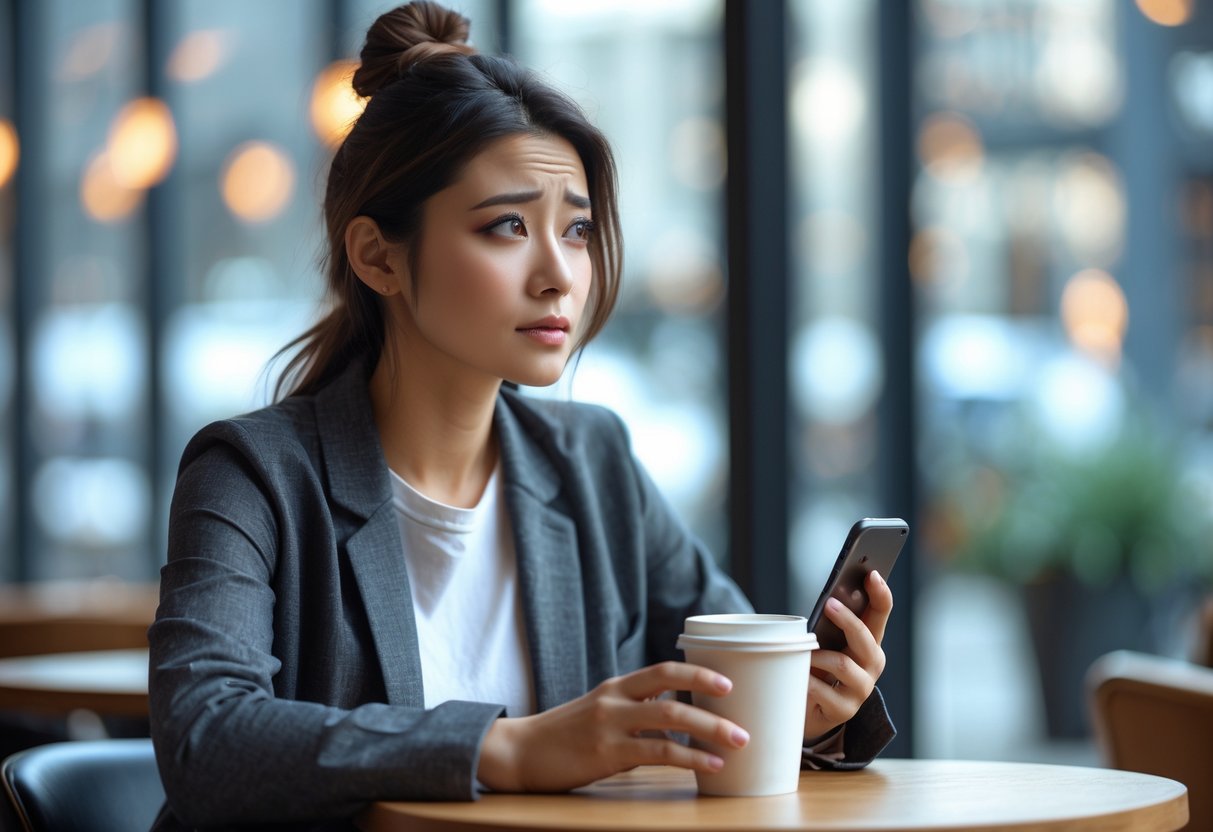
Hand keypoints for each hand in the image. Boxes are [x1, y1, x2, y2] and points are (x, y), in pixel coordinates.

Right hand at [476, 661, 749, 792]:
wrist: (520, 752)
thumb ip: (634, 713)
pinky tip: (709, 766)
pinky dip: (689, 758)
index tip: (727, 683)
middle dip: (713, 706)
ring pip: (670, 720)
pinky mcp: (606, 753)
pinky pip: (658, 752)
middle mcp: (615, 700)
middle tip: (743, 720)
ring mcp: (610, 726)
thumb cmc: (563, 735)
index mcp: (616, 688)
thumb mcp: (599, 713)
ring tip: (737, 744)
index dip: (697, 673)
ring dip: (709, 731)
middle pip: (672, 691)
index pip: (663, 670)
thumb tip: (674, 721)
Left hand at [804, 570, 892, 741]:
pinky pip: (822, 689)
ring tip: (802, 652)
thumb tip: (827, 602)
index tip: (871, 574)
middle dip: (847, 619)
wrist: (810, 711)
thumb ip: (828, 625)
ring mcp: (861, 688)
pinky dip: (807, 680)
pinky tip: (798, 677)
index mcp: (869, 642)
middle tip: (829, 604)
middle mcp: (872, 664)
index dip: (880, 593)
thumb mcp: (825, 643)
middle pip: (865, 637)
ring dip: (818, 656)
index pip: (881, 613)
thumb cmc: (818, 668)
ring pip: (843, 664)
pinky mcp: (844, 709)